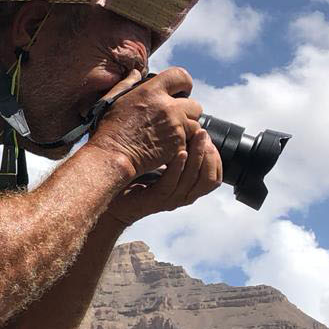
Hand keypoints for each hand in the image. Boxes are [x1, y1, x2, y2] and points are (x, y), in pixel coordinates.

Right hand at [86, 67, 202, 180]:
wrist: (112, 156)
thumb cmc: (110, 129)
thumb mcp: (113, 99)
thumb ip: (127, 83)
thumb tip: (136, 73)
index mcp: (152, 92)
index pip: (181, 76)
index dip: (184, 84)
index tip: (181, 92)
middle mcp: (168, 107)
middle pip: (195, 105)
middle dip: (187, 111)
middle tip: (174, 118)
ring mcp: (176, 127)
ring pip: (195, 125)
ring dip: (186, 129)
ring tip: (169, 134)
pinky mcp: (178, 145)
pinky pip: (189, 143)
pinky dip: (181, 145)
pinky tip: (166, 146)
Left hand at [105, 120, 222, 226]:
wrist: (114, 197)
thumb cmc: (138, 177)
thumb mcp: (163, 165)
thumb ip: (177, 153)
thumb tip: (188, 128)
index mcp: (189, 190)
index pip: (214, 178)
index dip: (215, 158)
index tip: (208, 138)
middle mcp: (183, 197)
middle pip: (208, 178)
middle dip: (208, 154)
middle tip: (202, 133)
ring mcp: (170, 199)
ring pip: (191, 179)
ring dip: (196, 155)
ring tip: (195, 136)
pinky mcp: (155, 199)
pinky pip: (171, 183)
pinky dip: (177, 167)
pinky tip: (179, 152)